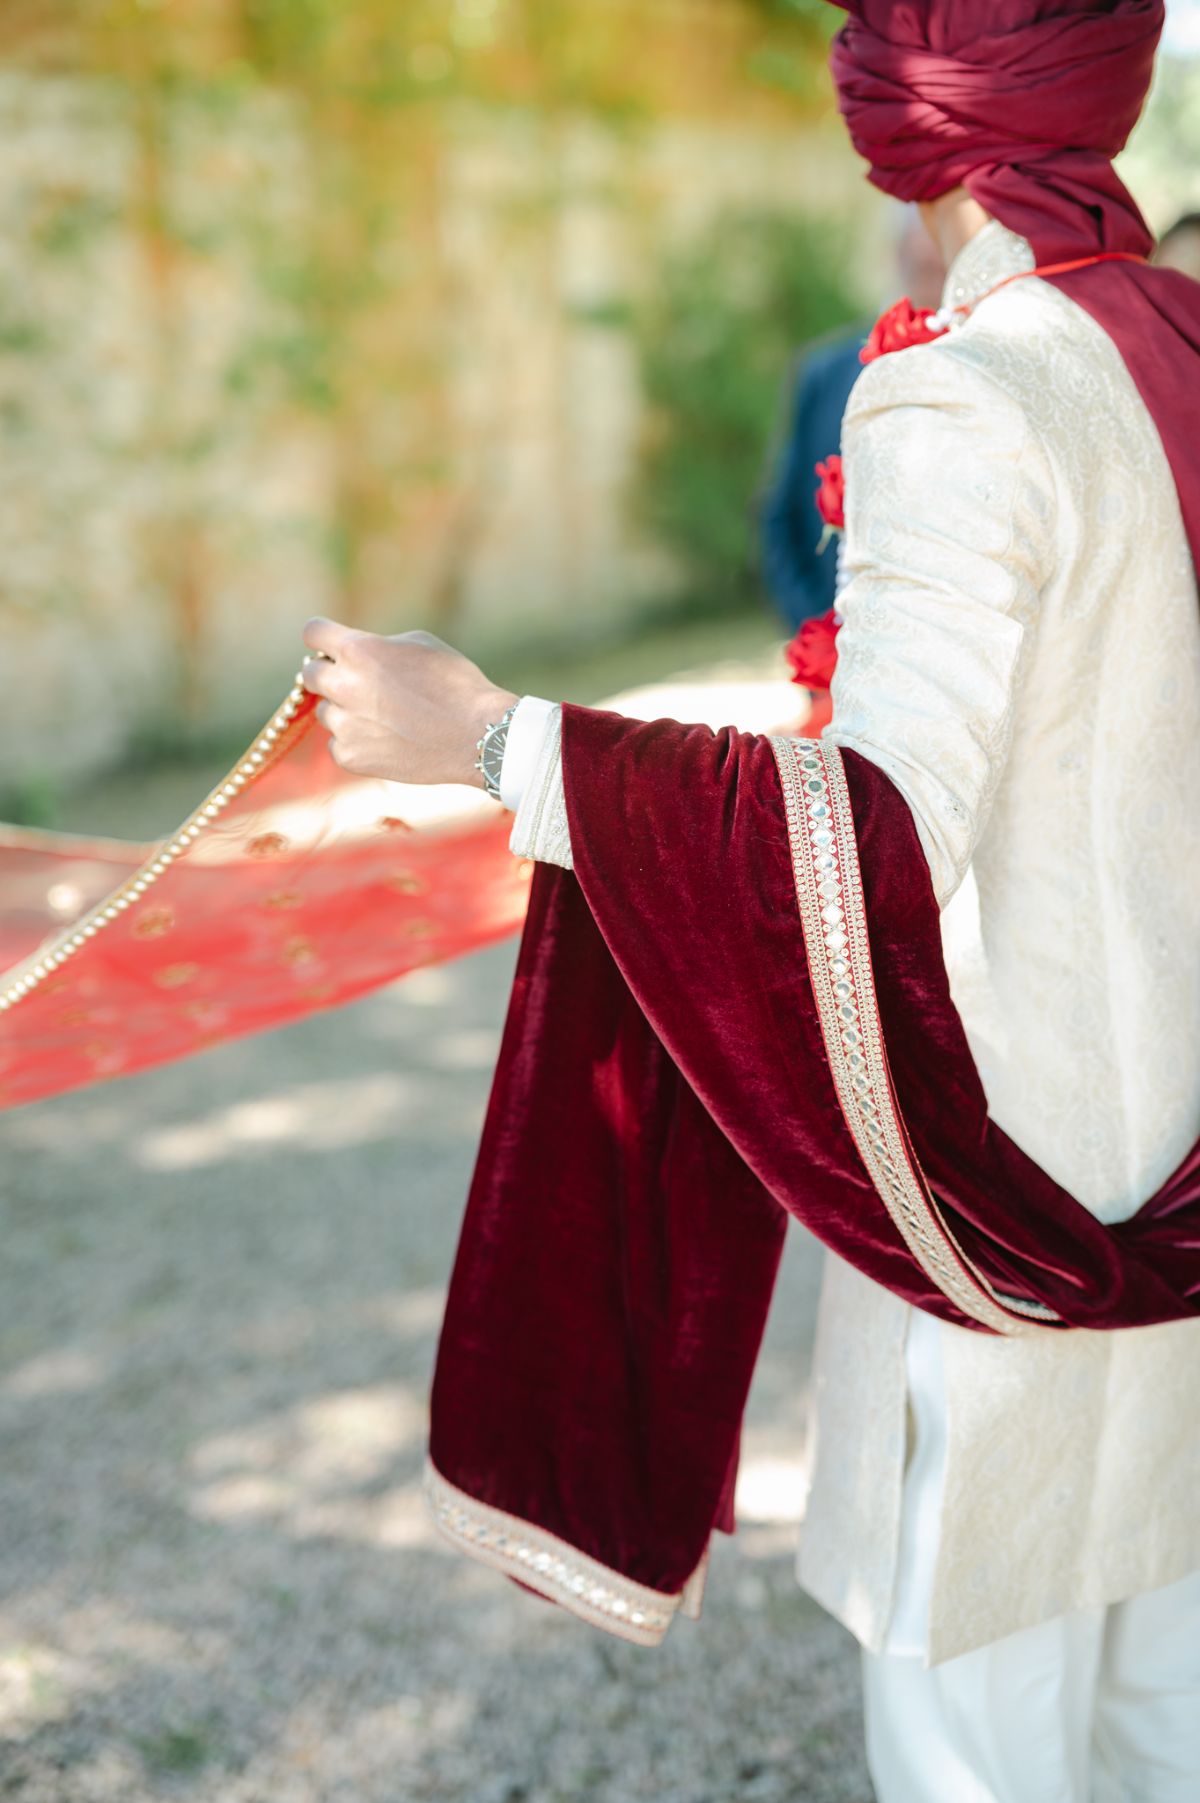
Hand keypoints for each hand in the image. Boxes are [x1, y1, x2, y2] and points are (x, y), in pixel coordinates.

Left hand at [300, 618, 518, 789]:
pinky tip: (388, 739)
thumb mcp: (418, 644)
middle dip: (329, 673)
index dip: (322, 637)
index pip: (313, 632)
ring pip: (325, 712)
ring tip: (385, 716)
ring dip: (344, 710)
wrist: (477, 735)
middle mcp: (343, 685)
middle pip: (309, 674)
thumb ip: (376, 646)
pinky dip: (357, 740)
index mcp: (358, 650)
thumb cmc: (455, 684)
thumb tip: (353, 655)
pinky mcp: (350, 757)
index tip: (331, 645)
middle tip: (358, 683)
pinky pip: (338, 742)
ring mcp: (344, 725)